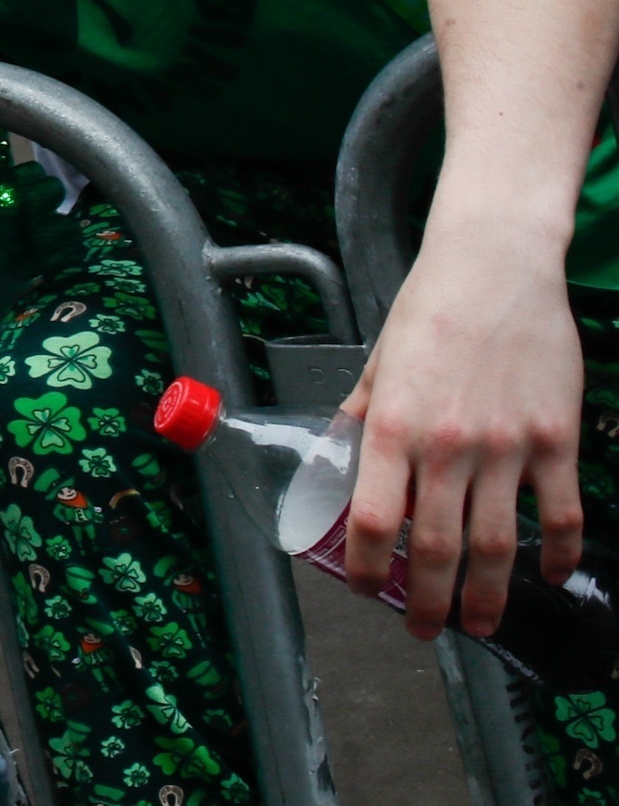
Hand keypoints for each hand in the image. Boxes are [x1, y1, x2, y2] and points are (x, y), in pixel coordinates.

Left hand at [340, 222, 584, 636]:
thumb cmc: (429, 310)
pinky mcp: (556, 441)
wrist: (495, 268)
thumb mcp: (378, 364)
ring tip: (479, 624)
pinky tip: (546, 574)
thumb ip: (360, 419)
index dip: (368, 566)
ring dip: (488, 595)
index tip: (366, 589)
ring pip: (498, 544)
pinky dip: (557, 553)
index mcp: (394, 426)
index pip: (374, 519)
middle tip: (423, 629)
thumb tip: (336, 463)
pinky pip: (560, 513)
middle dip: (427, 600)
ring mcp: (508, 447)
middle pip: (436, 547)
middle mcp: (449, 446)